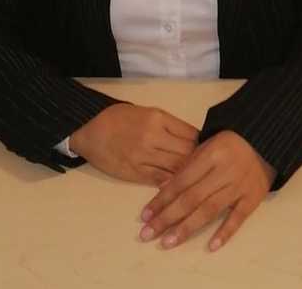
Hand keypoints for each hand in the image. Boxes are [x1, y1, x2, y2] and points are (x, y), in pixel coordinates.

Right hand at [69, 104, 197, 185]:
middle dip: (199, 162)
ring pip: (176, 170)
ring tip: (197, 179)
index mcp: (158, 118)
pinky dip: (172, 184)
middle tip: (207, 168)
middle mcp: (153, 137)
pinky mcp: (135, 173)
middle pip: (187, 154)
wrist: (91, 130)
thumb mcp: (148, 112)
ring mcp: (144, 157)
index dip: (203, 144)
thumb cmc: (120, 118)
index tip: (210, 150)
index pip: (191, 134)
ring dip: (188, 176)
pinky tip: (180, 187)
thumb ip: (170, 126)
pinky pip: (160, 181)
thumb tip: (194, 139)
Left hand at [139, 130, 274, 251]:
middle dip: (167, 217)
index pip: (181, 181)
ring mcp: (239, 186)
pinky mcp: (253, 198)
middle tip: (148, 234)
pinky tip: (211, 246)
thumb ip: (188, 166)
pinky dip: (225, 232)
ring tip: (168, 242)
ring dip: (187, 228)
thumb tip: (163, 190)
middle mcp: (223, 171)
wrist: (265, 141)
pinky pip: (238, 218)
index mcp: (210, 155)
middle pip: (191, 198)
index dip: (162, 198)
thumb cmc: (229, 144)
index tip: (145, 215)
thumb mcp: (206, 145)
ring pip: (210, 210)